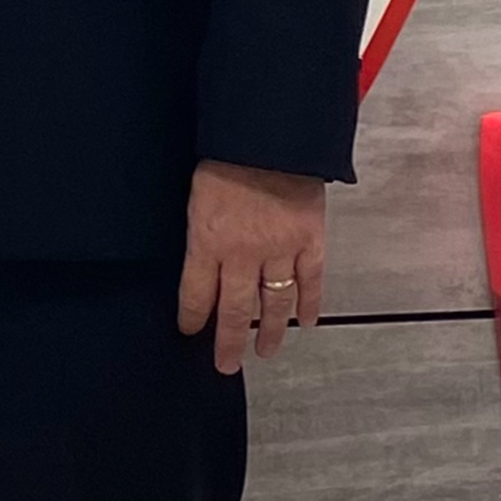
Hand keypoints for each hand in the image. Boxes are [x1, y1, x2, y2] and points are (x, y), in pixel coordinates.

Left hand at [177, 159, 326, 372]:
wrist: (269, 135)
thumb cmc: (224, 154)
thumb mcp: (195, 191)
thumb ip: (198, 227)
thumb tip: (196, 253)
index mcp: (208, 239)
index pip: (195, 292)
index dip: (192, 316)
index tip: (189, 332)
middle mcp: (243, 254)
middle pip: (236, 310)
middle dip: (229, 341)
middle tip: (226, 365)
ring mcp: (280, 251)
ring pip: (274, 304)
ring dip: (270, 332)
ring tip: (264, 353)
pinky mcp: (310, 242)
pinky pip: (311, 282)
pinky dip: (310, 305)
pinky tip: (306, 323)